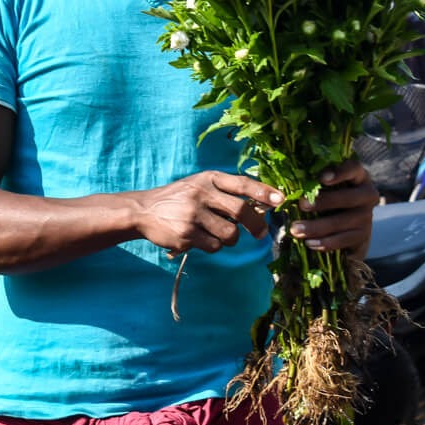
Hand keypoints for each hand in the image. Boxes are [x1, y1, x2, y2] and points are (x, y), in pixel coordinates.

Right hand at [131, 171, 283, 255]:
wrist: (144, 210)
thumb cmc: (179, 198)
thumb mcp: (199, 184)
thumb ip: (225, 191)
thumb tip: (260, 206)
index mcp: (208, 178)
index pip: (242, 184)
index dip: (263, 192)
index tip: (280, 200)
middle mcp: (202, 194)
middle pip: (241, 211)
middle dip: (256, 224)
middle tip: (260, 233)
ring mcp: (193, 215)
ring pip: (230, 234)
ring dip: (230, 238)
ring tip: (218, 234)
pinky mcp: (186, 234)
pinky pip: (214, 246)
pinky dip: (212, 245)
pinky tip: (200, 238)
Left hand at [288, 159, 376, 258]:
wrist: (347, 227)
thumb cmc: (328, 199)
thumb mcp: (322, 188)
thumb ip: (307, 185)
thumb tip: (280, 194)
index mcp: (357, 176)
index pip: (353, 168)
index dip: (340, 172)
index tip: (322, 178)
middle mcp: (366, 194)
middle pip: (348, 197)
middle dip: (323, 202)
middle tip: (302, 204)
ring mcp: (367, 216)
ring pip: (342, 222)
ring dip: (317, 226)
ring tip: (296, 230)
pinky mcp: (363, 235)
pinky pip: (343, 240)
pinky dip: (325, 242)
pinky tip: (309, 243)